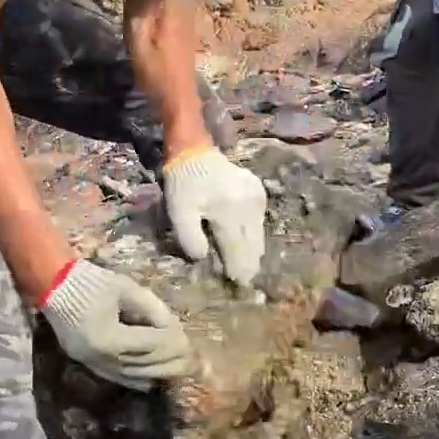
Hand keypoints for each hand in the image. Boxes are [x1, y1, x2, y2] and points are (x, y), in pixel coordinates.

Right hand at [40, 258, 190, 391]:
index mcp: (109, 337)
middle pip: (144, 364)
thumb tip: (172, 327)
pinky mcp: (87, 363)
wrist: (53, 286)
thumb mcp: (126, 288)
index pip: (150, 344)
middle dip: (172, 363)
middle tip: (194, 362)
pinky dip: (137, 379)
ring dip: (158, 373)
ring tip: (180, 371)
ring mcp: (92, 363)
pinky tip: (153, 381)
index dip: (172, 342)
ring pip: (132, 374)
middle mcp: (100, 357)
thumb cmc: (91, 283)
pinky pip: (116, 377)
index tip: (189, 341)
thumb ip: (152, 308)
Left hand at [162, 146, 266, 286]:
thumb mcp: (178, 213)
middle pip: (253, 247)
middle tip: (242, 281)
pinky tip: (240, 239)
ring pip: (259, 237)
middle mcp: (250, 207)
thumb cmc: (183, 184)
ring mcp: (258, 199)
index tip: (237, 286)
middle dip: (247, 265)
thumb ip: (190, 239)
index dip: (238, 271)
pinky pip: (258, 223)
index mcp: (229, 213)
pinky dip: (250, 234)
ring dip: (250, 251)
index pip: (238, 251)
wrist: (194, 152)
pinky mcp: (259, 193)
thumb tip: (204, 258)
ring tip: (242, 264)